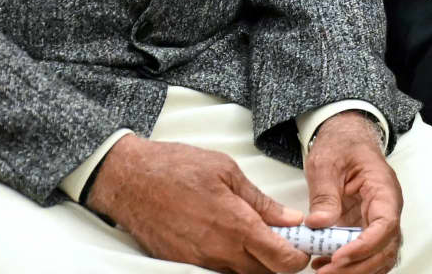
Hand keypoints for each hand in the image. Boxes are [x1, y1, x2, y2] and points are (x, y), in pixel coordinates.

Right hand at [84, 133, 310, 273]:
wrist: (129, 180)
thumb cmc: (176, 168)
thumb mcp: (227, 171)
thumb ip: (261, 201)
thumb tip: (290, 219)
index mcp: (236, 226)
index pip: (280, 260)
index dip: (298, 258)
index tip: (303, 247)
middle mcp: (219, 251)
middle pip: (264, 273)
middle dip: (279, 262)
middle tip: (283, 240)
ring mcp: (198, 261)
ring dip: (253, 262)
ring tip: (255, 237)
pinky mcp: (182, 264)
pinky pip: (216, 270)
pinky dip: (229, 261)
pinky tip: (229, 240)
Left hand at [303, 111, 402, 273]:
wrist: (346, 139)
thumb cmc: (341, 146)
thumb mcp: (326, 163)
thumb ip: (324, 194)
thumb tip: (319, 223)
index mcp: (383, 189)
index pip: (385, 225)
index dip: (365, 246)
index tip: (339, 257)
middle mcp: (387, 209)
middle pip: (385, 248)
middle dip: (357, 266)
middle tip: (325, 271)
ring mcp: (379, 220)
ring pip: (379, 256)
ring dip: (355, 270)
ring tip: (322, 270)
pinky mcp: (366, 228)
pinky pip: (367, 253)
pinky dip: (351, 265)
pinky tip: (325, 264)